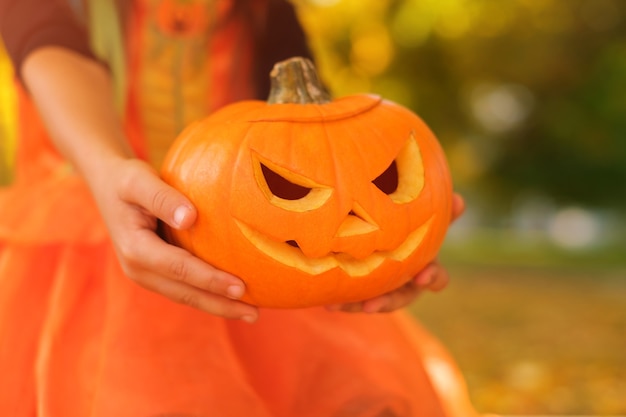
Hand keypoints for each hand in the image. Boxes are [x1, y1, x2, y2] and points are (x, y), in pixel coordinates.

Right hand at [94, 157, 258, 322]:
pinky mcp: (155, 272)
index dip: (210, 280)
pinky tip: (234, 298)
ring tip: (251, 313)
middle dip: (221, 305)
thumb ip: (162, 197)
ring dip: (218, 306)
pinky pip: (184, 288)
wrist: (107, 185)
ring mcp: (146, 274)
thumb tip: (190, 218)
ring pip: (186, 296)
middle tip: (255, 314)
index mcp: (136, 249)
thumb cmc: (127, 179)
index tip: (240, 287)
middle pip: (185, 293)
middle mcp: (139, 269)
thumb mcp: (138, 180)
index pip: (180, 268)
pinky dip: (209, 295)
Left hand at [326, 193, 464, 313]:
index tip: (421, 277)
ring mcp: (387, 291)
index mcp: (426, 267)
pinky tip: (329, 304)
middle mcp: (408, 284)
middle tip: (373, 306)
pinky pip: (357, 302)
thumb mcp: (427, 216)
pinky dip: (345, 303)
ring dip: (363, 304)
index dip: (431, 279)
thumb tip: (458, 200)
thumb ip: (442, 211)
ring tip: (347, 305)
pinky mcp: (367, 294)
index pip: (435, 278)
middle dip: (389, 301)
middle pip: (403, 298)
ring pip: (378, 303)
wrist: (381, 233)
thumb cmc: (412, 224)